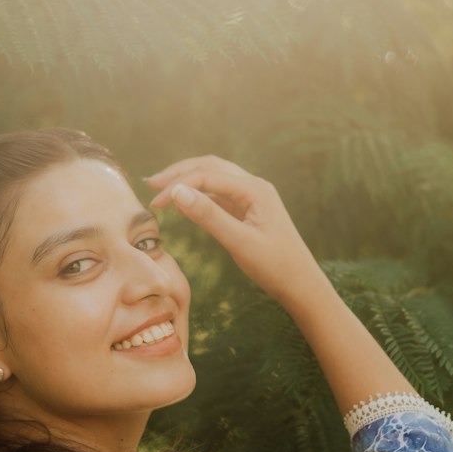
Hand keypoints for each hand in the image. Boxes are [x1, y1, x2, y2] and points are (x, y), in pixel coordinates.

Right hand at [145, 154, 318, 305]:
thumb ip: (209, 216)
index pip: (208, 175)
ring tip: (161, 187)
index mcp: (255, 189)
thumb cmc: (275, 266)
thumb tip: (177, 192)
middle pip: (210, 166)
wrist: (302, 284)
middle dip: (179, 172)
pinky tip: (184, 201)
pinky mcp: (249, 209)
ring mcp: (252, 197)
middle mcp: (254, 186)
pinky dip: (199, 193)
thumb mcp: (239, 243)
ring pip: (215, 176)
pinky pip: (220, 193)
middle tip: (150, 184)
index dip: (178, 185)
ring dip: (188, 178)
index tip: (155, 203)